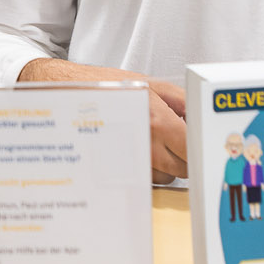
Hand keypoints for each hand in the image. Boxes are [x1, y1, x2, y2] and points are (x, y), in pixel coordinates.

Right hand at [17, 57, 187, 181]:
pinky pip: (146, 179)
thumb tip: (202, 121)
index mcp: (155, 120)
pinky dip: (147, 169)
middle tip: (173, 138)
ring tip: (149, 140)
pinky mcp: (116, 171)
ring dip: (165, 164)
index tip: (199, 143)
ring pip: (166, 177)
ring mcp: (128, 161)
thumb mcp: (149, 84)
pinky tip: (135, 149)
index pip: (193, 149)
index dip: (199, 147)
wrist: (61, 92)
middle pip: (183, 168)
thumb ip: (182, 102)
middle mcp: (143, 144)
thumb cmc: (103, 85)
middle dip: (183, 155)